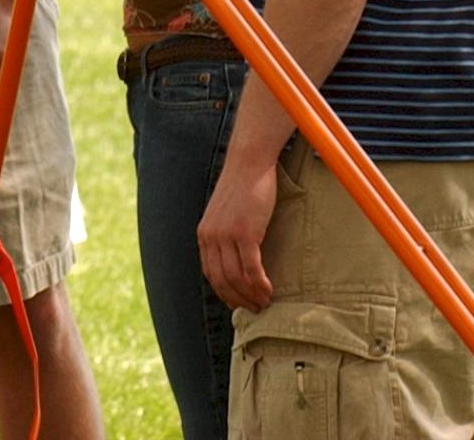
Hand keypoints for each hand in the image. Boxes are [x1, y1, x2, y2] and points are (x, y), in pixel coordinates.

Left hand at [198, 153, 278, 312]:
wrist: (249, 163)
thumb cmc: (243, 187)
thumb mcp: (226, 213)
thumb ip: (226, 234)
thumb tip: (238, 257)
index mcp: (204, 234)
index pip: (210, 274)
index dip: (225, 293)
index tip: (239, 303)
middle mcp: (211, 237)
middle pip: (221, 280)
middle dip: (238, 300)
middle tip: (256, 310)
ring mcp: (226, 235)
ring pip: (236, 278)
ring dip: (251, 295)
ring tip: (265, 303)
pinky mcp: (244, 232)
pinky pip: (251, 268)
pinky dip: (259, 284)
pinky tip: (269, 290)